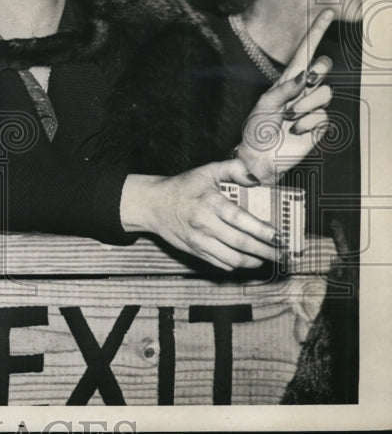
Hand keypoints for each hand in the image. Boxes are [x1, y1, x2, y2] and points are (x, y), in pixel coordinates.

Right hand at [121, 161, 280, 269]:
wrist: (153, 204)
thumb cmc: (183, 187)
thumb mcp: (206, 171)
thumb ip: (233, 169)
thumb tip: (257, 178)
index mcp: (209, 202)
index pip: (240, 219)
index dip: (262, 231)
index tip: (278, 236)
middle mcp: (205, 224)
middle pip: (241, 243)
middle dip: (266, 251)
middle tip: (282, 254)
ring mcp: (199, 240)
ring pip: (233, 259)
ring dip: (254, 261)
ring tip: (268, 258)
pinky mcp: (195, 251)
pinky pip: (221, 264)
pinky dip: (238, 265)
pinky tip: (247, 260)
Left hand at [236, 9, 334, 183]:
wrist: (260, 158)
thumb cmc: (256, 130)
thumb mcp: (262, 105)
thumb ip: (283, 89)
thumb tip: (304, 77)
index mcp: (286, 81)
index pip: (305, 52)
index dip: (316, 32)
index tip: (327, 12)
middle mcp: (302, 90)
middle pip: (323, 66)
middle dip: (317, 72)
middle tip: (303, 85)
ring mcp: (313, 107)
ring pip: (324, 92)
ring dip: (304, 106)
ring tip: (288, 119)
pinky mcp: (320, 125)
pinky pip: (323, 116)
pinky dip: (306, 124)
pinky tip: (295, 131)